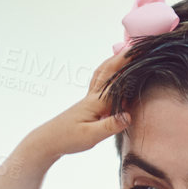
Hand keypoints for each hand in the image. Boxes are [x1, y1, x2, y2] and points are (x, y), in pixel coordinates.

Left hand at [0, 49, 133, 188]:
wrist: (48, 141)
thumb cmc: (68, 139)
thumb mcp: (91, 137)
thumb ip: (110, 126)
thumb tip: (128, 115)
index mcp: (97, 102)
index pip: (116, 79)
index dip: (127, 64)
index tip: (139, 51)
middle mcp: (93, 97)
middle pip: (108, 70)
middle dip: (122, 57)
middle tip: (135, 47)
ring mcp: (89, 100)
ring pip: (102, 74)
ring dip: (113, 62)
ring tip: (124, 54)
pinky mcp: (87, 106)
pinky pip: (100, 84)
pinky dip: (108, 75)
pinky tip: (112, 77)